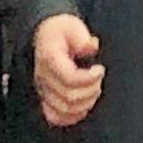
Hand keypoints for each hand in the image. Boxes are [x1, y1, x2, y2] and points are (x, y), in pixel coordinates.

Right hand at [30, 13, 104, 129]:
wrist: (44, 35)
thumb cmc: (60, 31)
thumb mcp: (72, 25)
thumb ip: (82, 37)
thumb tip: (91, 46)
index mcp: (49, 59)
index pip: (70, 78)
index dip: (89, 78)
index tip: (100, 69)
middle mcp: (43, 77)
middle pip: (69, 97)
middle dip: (91, 90)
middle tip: (98, 78)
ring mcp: (43, 90)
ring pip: (64, 109)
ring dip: (85, 103)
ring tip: (93, 89)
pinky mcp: (45, 98)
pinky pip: (55, 117)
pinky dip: (72, 117)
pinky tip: (83, 106)